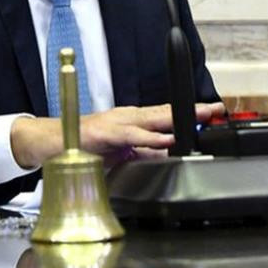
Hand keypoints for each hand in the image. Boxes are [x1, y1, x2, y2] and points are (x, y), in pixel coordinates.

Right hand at [10, 102, 223, 169]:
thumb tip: (165, 157)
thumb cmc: (84, 145)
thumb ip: (142, 154)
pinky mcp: (106, 133)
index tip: (212, 114)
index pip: (166, 116)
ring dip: (177, 119)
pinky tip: (165, 140)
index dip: (190, 114)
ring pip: (153, 119)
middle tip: (215, 109)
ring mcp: (118, 123)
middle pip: (166, 112)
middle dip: (192, 111)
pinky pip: (132, 136)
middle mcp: (128, 117)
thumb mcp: (121, 154)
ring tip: (199, 118)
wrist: (51, 141)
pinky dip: (150, 138)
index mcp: (132, 121)